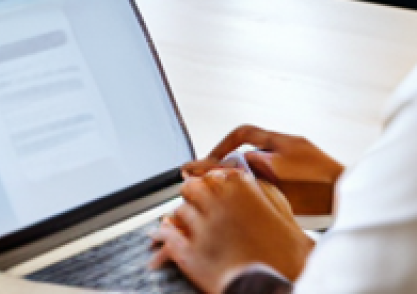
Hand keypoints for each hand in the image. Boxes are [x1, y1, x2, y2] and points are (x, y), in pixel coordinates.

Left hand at [150, 170, 314, 293]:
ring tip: (186, 223)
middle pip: (193, 187)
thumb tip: (245, 179)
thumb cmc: (290, 258)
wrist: (281, 291)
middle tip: (198, 203)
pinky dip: (165, 235)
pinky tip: (163, 235)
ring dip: (184, 218)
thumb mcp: (283, 214)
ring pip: (180, 211)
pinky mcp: (190, 253)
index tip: (210, 187)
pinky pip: (168, 235)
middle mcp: (218, 203)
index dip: (211, 182)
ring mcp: (202, 228)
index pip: (213, 173)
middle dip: (195, 195)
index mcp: (240, 189)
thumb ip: (263, 191)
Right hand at [182, 125, 343, 215]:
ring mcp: (302, 160)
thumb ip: (253, 164)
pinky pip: (280, 177)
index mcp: (281, 140)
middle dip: (236, 164)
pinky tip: (267, 201)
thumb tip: (233, 162)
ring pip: (266, 165)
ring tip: (244, 193)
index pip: (242, 133)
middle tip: (223, 180)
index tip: (211, 160)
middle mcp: (291, 145)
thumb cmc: (319, 187)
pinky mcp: (311, 177)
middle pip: (253, 149)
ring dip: (253, 177)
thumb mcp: (278, 172)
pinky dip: (269, 186)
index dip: (223, 145)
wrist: (352, 200)